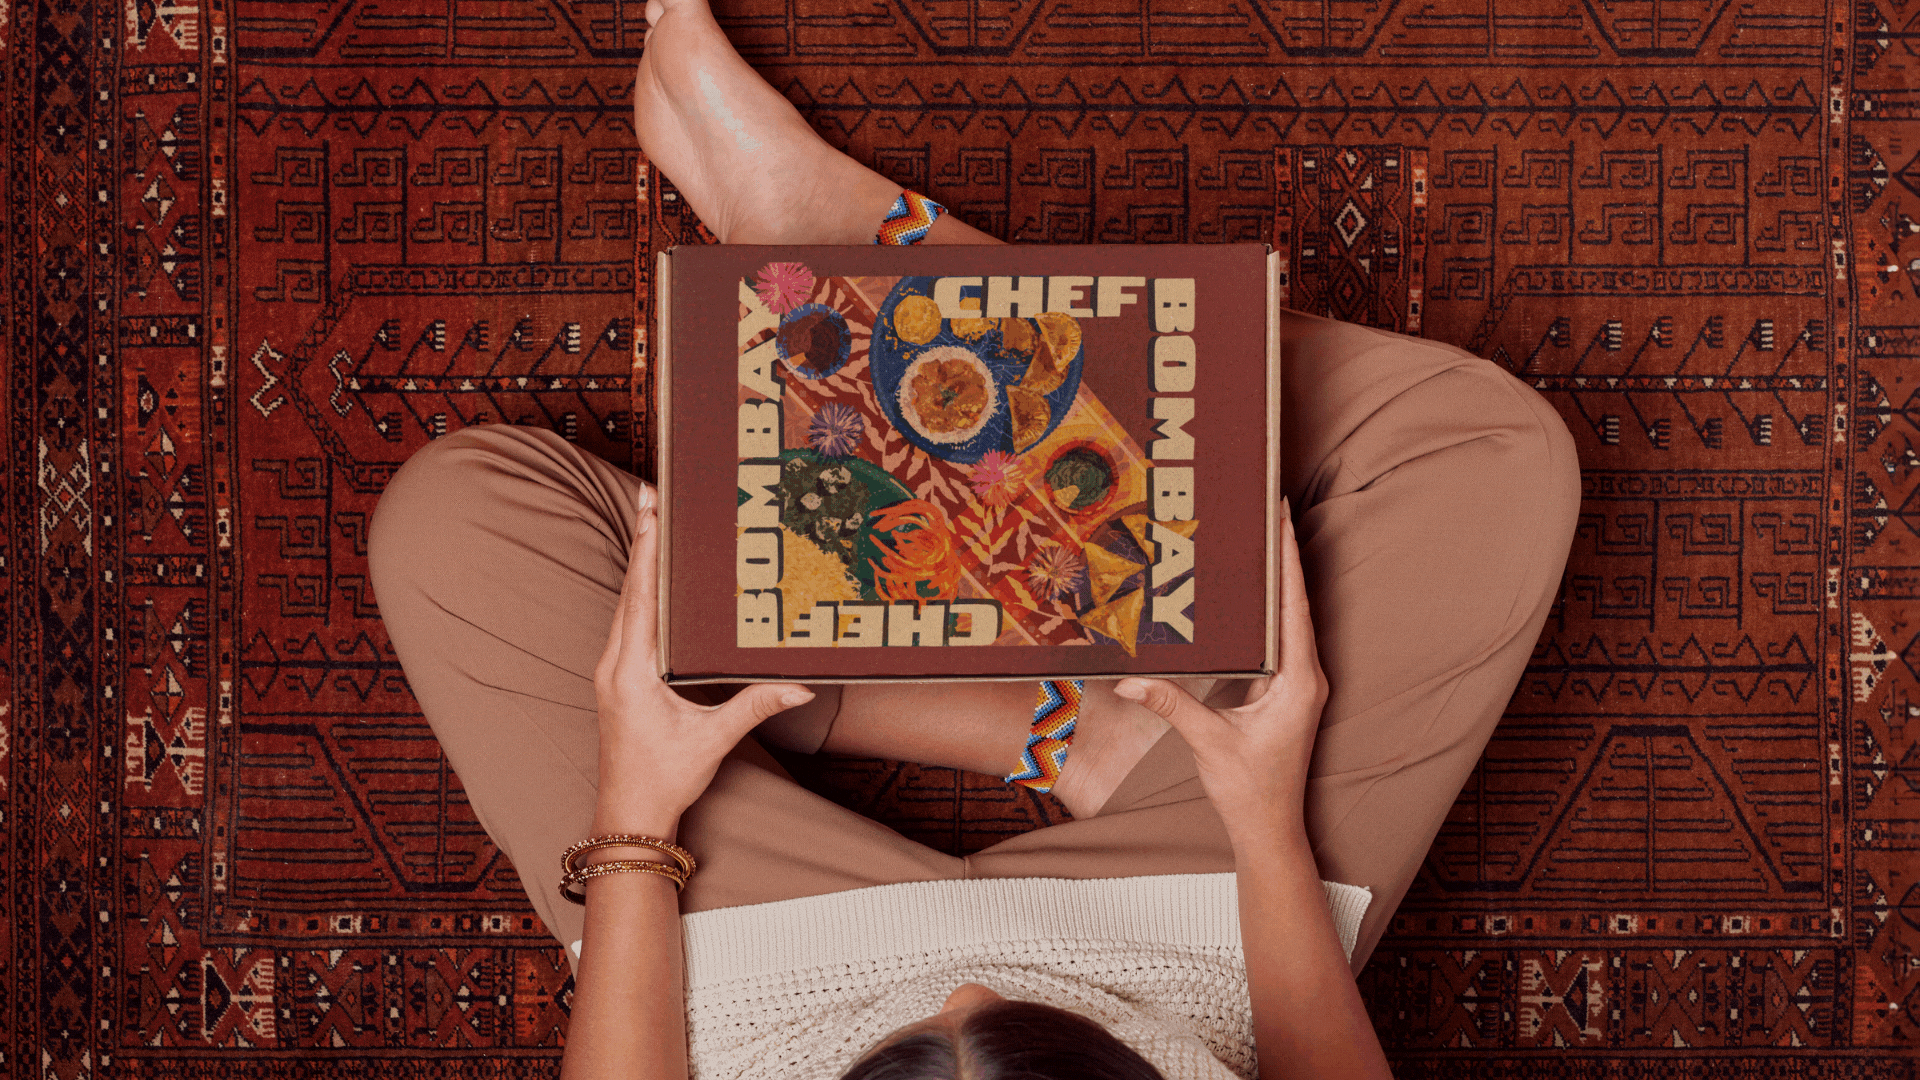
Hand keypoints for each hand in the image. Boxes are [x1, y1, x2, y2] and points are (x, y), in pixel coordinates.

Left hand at [592, 484, 812, 831]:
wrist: (628, 815)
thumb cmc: (664, 779)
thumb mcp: (714, 740)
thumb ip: (755, 706)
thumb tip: (800, 685)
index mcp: (632, 672)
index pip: (642, 598)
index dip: (648, 552)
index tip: (652, 511)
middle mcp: (614, 664)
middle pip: (629, 590)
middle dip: (642, 541)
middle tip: (652, 495)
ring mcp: (611, 671)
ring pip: (625, 604)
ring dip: (639, 564)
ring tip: (650, 521)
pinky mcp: (616, 679)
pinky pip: (627, 623)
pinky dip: (639, 592)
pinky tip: (651, 578)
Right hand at [1115, 503, 1325, 846]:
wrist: (1269, 828)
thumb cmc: (1249, 790)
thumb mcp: (1208, 742)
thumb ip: (1171, 704)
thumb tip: (1129, 677)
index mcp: (1298, 681)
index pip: (1294, 606)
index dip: (1288, 559)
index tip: (1282, 517)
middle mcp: (1306, 676)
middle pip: (1296, 603)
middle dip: (1283, 556)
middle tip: (1267, 510)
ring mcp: (1299, 683)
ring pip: (1289, 619)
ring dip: (1276, 581)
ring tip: (1259, 538)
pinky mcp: (1286, 691)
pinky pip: (1279, 639)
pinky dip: (1266, 610)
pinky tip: (1248, 593)